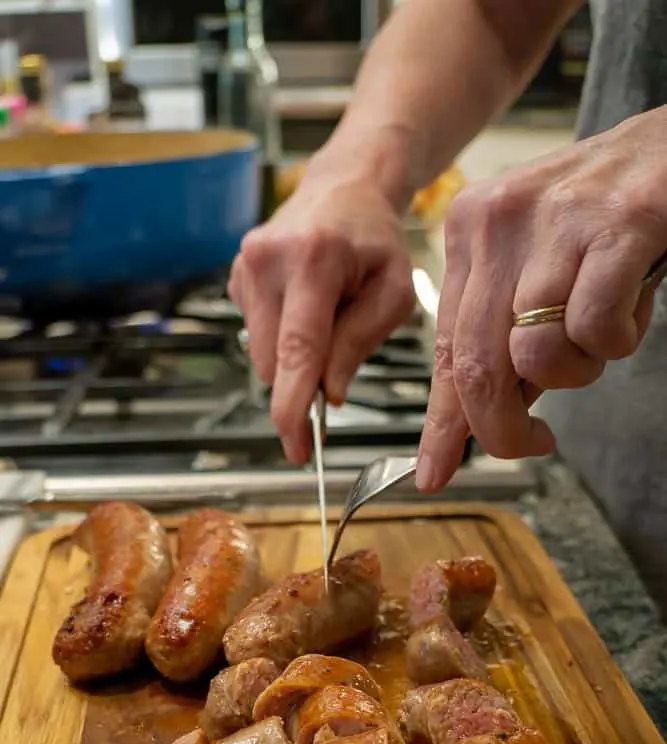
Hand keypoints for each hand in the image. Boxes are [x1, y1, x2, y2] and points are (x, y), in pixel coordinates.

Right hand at [228, 170, 413, 462]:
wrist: (344, 189)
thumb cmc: (375, 240)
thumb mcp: (393, 292)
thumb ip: (360, 344)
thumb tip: (330, 394)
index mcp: (313, 260)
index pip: (297, 349)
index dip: (293, 405)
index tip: (297, 446)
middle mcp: (267, 259)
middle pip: (272, 360)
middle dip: (301, 383)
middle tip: (337, 366)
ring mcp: (244, 266)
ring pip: (261, 353)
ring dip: (294, 356)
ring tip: (326, 317)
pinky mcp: (236, 276)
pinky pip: (256, 333)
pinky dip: (282, 336)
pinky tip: (304, 307)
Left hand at [416, 106, 666, 492]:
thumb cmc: (603, 218)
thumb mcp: (534, 268)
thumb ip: (504, 334)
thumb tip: (485, 417)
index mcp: (468, 232)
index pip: (444, 349)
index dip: (440, 424)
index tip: (433, 471)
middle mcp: (498, 223)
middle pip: (476, 365)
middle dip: (502, 428)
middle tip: (532, 444)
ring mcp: (555, 222)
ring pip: (533, 354)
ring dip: (573, 373)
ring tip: (600, 337)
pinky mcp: (617, 227)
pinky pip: (593, 328)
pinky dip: (614, 343)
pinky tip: (627, 312)